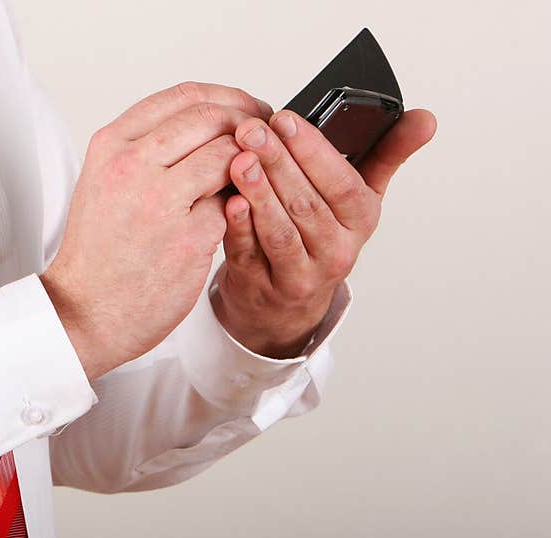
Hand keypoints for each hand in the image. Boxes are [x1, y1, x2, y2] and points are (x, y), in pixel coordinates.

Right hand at [41, 82, 271, 378]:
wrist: (85, 311)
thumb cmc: (98, 253)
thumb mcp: (104, 182)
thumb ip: (146, 150)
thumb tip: (207, 124)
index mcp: (111, 147)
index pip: (183, 97)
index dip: (227, 98)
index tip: (246, 110)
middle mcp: (133, 167)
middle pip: (211, 119)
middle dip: (249, 125)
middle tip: (266, 139)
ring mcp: (161, 203)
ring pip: (229, 157)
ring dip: (252, 164)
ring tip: (255, 178)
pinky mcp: (189, 239)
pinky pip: (235, 204)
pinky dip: (245, 204)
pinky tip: (243, 212)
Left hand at [213, 108, 437, 357]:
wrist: (287, 301)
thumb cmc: (320, 236)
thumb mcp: (358, 198)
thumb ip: (386, 154)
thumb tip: (426, 118)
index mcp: (360, 221)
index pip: (342, 184)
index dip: (314, 151)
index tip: (286, 119)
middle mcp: (334, 251)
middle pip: (306, 204)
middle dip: (278, 162)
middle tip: (251, 130)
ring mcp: (299, 274)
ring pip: (279, 231)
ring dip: (259, 194)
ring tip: (239, 160)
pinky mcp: (261, 286)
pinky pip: (250, 255)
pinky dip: (239, 228)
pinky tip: (228, 202)